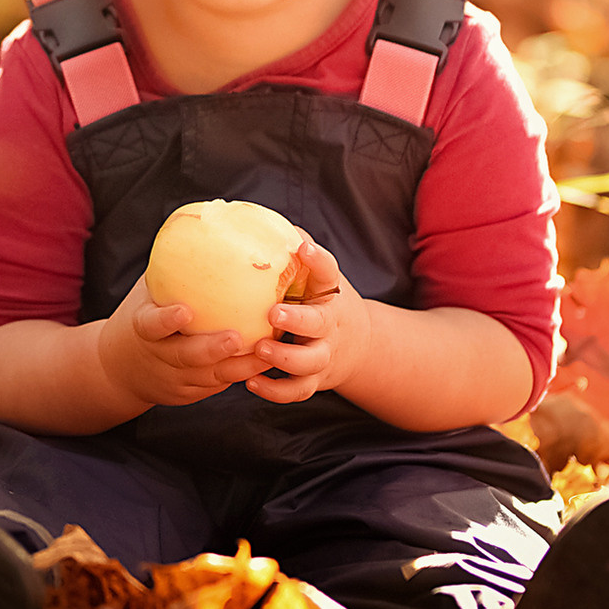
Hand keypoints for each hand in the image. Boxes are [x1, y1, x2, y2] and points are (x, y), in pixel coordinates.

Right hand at [97, 275, 271, 407]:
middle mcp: (159, 357)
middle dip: (212, 349)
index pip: (151, 325)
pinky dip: (240, 374)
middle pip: (186, 357)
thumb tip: (210, 221)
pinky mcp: (189, 393)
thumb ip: (172, 268)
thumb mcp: (148, 292)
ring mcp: (174, 380)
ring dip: (239, 366)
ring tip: (267, 351)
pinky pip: (217, 385)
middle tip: (238, 337)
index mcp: (143, 329)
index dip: (166, 320)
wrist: (121, 368)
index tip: (185, 310)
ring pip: (209, 377)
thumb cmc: (144, 314)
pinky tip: (266, 361)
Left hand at [244, 236, 371, 404]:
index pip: (329, 272)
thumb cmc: (322, 300)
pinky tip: (250, 383)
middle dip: (298, 320)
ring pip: (309, 362)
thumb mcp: (317, 276)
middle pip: (319, 324)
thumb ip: (294, 249)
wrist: (357, 344)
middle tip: (273, 314)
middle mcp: (329, 325)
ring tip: (260, 350)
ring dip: (284, 359)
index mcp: (329, 294)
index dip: (318, 260)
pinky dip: (275, 391)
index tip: (302, 248)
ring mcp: (324, 355)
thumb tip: (258, 217)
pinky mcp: (315, 380)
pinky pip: (297, 391)